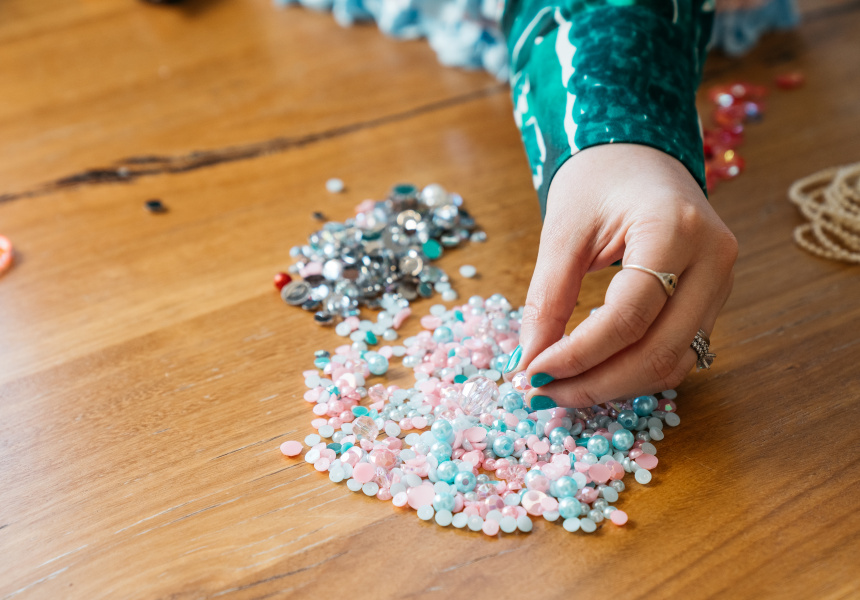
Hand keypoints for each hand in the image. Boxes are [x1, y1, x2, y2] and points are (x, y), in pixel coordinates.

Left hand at [513, 143, 737, 407]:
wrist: (637, 156)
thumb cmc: (598, 180)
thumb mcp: (562, 231)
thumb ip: (547, 299)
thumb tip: (529, 363)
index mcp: (676, 229)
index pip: (628, 317)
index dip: (578, 355)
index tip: (532, 374)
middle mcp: (713, 260)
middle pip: (658, 351)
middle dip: (594, 384)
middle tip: (542, 395)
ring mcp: (722, 283)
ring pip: (673, 362)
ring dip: (614, 386)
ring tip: (561, 389)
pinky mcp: (714, 299)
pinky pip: (677, 352)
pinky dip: (633, 370)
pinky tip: (593, 371)